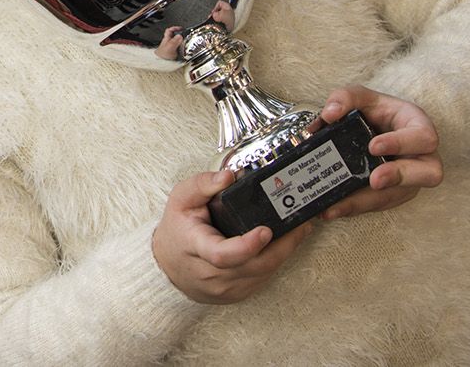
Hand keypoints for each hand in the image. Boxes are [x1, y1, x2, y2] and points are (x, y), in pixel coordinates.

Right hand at [152, 170, 311, 303]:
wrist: (168, 266)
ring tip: (299, 229)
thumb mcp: (182, 198)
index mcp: (196, 246)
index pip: (222, 254)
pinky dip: (275, 260)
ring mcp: (226, 287)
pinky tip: (283, 244)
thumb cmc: (178, 230)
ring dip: (285, 252)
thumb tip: (229, 175)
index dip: (247, 245)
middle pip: (254, 265)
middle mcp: (211, 273)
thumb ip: (203, 183)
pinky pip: (263, 277)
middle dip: (283, 245)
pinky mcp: (238, 293)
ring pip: (264, 273)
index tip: (265, 231)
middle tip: (300, 224)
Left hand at [318, 86, 441, 219]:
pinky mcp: (393, 195)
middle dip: (399, 178)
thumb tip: (329, 114)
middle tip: (374, 181)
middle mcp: (421, 158)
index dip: (401, 144)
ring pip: (397, 196)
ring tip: (336, 206)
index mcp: (419, 128)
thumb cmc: (376, 113)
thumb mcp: (363, 97)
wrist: (374, 129)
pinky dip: (354, 208)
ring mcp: (409, 181)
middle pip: (428, 174)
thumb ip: (346, 98)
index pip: (423, 137)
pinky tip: (331, 209)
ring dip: (366, 202)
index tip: (373, 146)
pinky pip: (377, 205)